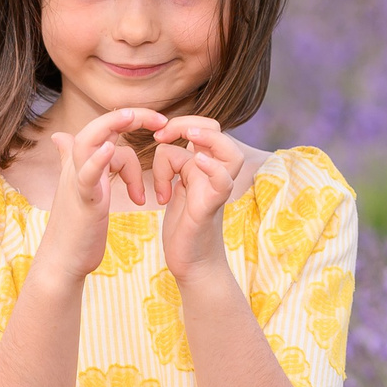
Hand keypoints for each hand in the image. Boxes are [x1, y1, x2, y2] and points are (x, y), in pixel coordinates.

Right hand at [36, 106, 162, 278]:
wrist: (63, 259)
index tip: (160, 123)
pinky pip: (86, 175)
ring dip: (111, 125)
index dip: (132, 119)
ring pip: (88, 141)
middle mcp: (76, 165)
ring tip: (134, 118)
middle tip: (162, 121)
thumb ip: (79, 162)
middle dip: (131, 116)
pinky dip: (96, 161)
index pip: (106, 127)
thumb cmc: (77, 226)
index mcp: (83, 162)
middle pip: (99, 125)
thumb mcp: (79, 188)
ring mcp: (77, 181)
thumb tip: (61, 138)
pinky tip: (108, 150)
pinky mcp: (82, 201)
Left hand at [149, 116, 245, 283]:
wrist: (192, 264)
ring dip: (206, 138)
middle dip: (187, 125)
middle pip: (216, 130)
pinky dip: (213, 169)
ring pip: (228, 152)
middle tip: (160, 136)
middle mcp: (214, 175)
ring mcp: (215, 190)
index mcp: (204, 167)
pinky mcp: (210, 208)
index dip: (181, 122)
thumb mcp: (177, 188)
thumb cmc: (183, 227)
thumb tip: (166, 142)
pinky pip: (222, 183)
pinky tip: (198, 162)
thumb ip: (176, 165)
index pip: (203, 127)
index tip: (157, 135)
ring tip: (186, 141)